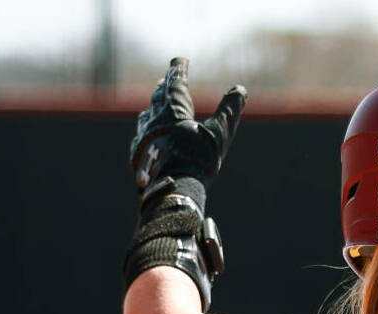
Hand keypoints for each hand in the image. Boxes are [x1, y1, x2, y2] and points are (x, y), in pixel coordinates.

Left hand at [131, 58, 245, 191]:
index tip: (180, 60)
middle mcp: (154, 120)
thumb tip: (240, 89)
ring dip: (152, 107)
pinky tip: (145, 136)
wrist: (169, 189)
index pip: (175, 83)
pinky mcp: (137, 156)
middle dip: (164, 87)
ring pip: (146, 116)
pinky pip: (140, 136)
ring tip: (154, 105)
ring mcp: (142, 138)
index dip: (179, 70)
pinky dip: (146, 130)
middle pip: (158, 98)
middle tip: (166, 79)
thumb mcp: (220, 134)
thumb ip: (229, 110)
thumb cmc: (197, 160)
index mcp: (172, 111)